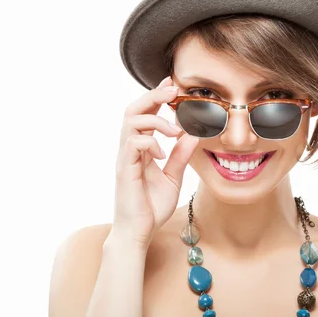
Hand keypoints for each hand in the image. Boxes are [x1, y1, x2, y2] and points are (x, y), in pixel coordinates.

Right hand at [112, 76, 198, 247]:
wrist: (138, 232)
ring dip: (155, 119)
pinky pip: (132, 144)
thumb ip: (180, 156)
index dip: (157, 96)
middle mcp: (130, 149)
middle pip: (133, 110)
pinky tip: (162, 154)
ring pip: (130, 122)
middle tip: (173, 89)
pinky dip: (150, 142)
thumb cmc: (152, 206)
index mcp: (141, 148)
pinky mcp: (125, 170)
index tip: (173, 83)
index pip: (145, 114)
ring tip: (174, 129)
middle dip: (153, 95)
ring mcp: (125, 158)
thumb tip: (192, 135)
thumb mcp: (173, 177)